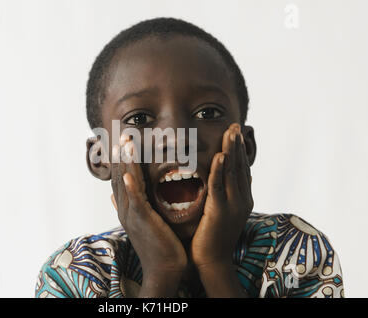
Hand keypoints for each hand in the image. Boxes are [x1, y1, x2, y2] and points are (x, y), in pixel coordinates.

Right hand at [111, 139, 186, 295]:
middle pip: (120, 177)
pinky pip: (136, 200)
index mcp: (126, 208)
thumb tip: (112, 194)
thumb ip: (129, 205)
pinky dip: (131, 187)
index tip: (123, 143)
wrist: (164, 269)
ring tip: (126, 144)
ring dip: (126, 163)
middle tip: (123, 136)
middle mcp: (125, 209)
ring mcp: (132, 215)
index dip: (121, 160)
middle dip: (122, 156)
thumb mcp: (140, 221)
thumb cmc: (157, 245)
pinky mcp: (142, 221)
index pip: (121, 179)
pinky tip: (129, 175)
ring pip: (126, 184)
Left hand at [190, 123, 253, 267]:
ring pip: (232, 173)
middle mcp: (242, 199)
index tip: (238, 132)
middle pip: (240, 167)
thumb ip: (224, 194)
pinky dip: (220, 170)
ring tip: (232, 132)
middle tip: (236, 124)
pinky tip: (221, 156)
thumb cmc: (212, 236)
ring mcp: (233, 205)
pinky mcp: (220, 212)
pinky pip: (220, 187)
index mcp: (242, 198)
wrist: (211, 260)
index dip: (241, 150)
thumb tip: (223, 178)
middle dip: (238, 144)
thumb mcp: (222, 211)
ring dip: (232, 151)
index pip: (243, 169)